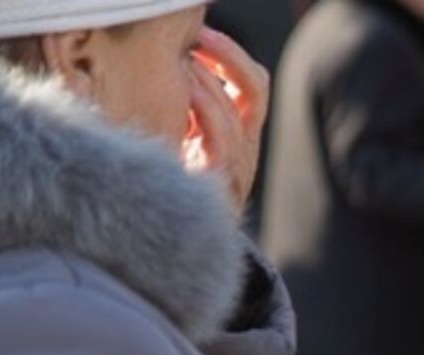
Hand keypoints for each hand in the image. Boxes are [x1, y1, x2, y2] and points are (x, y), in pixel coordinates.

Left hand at [184, 27, 269, 215]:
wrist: (172, 248)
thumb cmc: (169, 191)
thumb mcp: (182, 145)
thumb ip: (189, 114)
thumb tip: (177, 68)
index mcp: (242, 136)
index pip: (253, 84)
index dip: (232, 55)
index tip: (202, 36)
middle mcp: (247, 149)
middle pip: (254, 86)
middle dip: (226, 55)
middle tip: (195, 39)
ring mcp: (237, 168)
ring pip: (233, 111)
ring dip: (206, 81)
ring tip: (182, 66)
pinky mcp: (222, 186)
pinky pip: (221, 140)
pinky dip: (205, 113)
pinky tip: (184, 97)